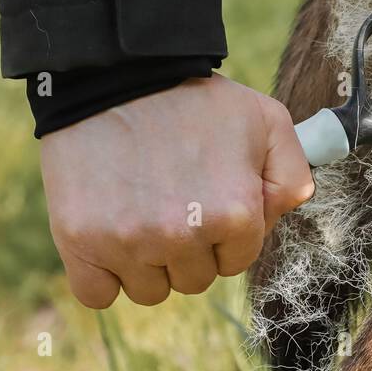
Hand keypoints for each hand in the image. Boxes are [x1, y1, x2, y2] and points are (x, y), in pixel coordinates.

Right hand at [39, 73, 313, 307]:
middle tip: (172, 198)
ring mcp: (129, 242)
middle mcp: (183, 234)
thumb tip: (282, 214)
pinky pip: (98, 294)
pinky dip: (102, 275)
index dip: (224, 232)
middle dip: (189, 248)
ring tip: (141, 208)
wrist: (116, 76)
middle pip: (194, 280)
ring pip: (149, 291)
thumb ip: (291, 174)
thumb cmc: (194, 99)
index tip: (206, 198)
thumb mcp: (265, 121)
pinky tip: (109, 233)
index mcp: (234, 213)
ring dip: (148, 262)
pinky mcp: (80, 242)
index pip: (237, 261)